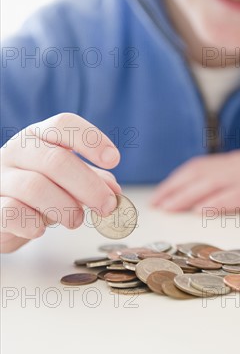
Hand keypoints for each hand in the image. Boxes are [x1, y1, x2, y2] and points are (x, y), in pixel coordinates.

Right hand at [1, 113, 120, 253]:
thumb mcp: (66, 181)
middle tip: (106, 206)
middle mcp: (17, 151)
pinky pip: (13, 212)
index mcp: (38, 137)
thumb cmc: (37, 193)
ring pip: (35, 187)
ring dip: (65, 208)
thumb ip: (91, 180)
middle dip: (88, 186)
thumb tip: (114, 191)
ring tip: (75, 220)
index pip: (63, 125)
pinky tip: (40, 228)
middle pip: (55, 160)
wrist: (0, 214)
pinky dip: (34, 223)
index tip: (114, 160)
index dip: (91, 140)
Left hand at [149, 142, 239, 212]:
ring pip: (209, 185)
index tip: (158, 195)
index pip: (194, 169)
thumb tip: (203, 196)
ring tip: (168, 209)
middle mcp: (231, 168)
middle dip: (172, 191)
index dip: (174, 181)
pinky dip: (216, 203)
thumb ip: (226, 178)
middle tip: (155, 206)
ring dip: (185, 197)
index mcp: (228, 163)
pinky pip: (234, 196)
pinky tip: (202, 211)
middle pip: (196, 177)